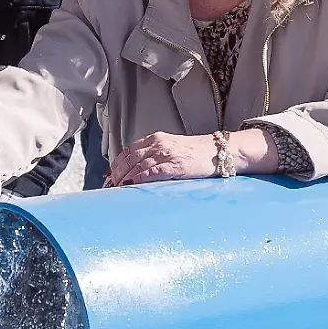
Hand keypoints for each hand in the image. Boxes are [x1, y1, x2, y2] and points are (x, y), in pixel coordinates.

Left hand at [107, 131, 228, 186]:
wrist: (219, 151)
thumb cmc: (196, 153)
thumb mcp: (171, 148)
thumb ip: (154, 155)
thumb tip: (135, 170)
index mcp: (156, 138)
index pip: (128, 150)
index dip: (115, 164)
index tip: (108, 175)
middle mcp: (159, 144)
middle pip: (129, 159)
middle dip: (116, 173)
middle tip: (109, 185)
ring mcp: (167, 154)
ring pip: (137, 166)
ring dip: (124, 178)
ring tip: (116, 189)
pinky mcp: (175, 166)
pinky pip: (151, 172)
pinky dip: (138, 179)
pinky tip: (130, 185)